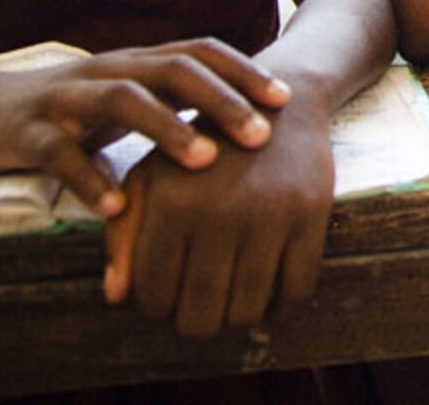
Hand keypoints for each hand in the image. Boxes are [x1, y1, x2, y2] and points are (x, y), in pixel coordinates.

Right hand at [0, 40, 289, 217]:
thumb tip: (252, 127)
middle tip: (260, 136)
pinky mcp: (26, 132)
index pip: (199, 53)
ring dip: (168, 129)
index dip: (243, 72)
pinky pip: (60, 152)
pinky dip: (88, 178)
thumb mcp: (129, 102)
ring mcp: (66, 97)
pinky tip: (116, 208)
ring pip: (123, 100)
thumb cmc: (71, 112)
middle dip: (221, 100)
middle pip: (172, 70)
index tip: (286, 100)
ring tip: (205, 163)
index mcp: (137, 63)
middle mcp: (108, 70)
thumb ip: (177, 107)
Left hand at [103, 97, 333, 336]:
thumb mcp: (150, 176)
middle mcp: (220, 212)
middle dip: (195, 322)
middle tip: (200, 307)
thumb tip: (117, 297)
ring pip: (247, 311)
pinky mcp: (312, 215)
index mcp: (173, 203)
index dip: (156, 308)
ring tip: (231, 303)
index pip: (153, 296)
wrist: (278, 105)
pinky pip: (297, 290)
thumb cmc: (203, 147)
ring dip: (235, 320)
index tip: (168, 296)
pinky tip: (269, 298)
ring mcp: (270, 215)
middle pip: (200, 315)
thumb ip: (123, 233)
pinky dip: (281, 309)